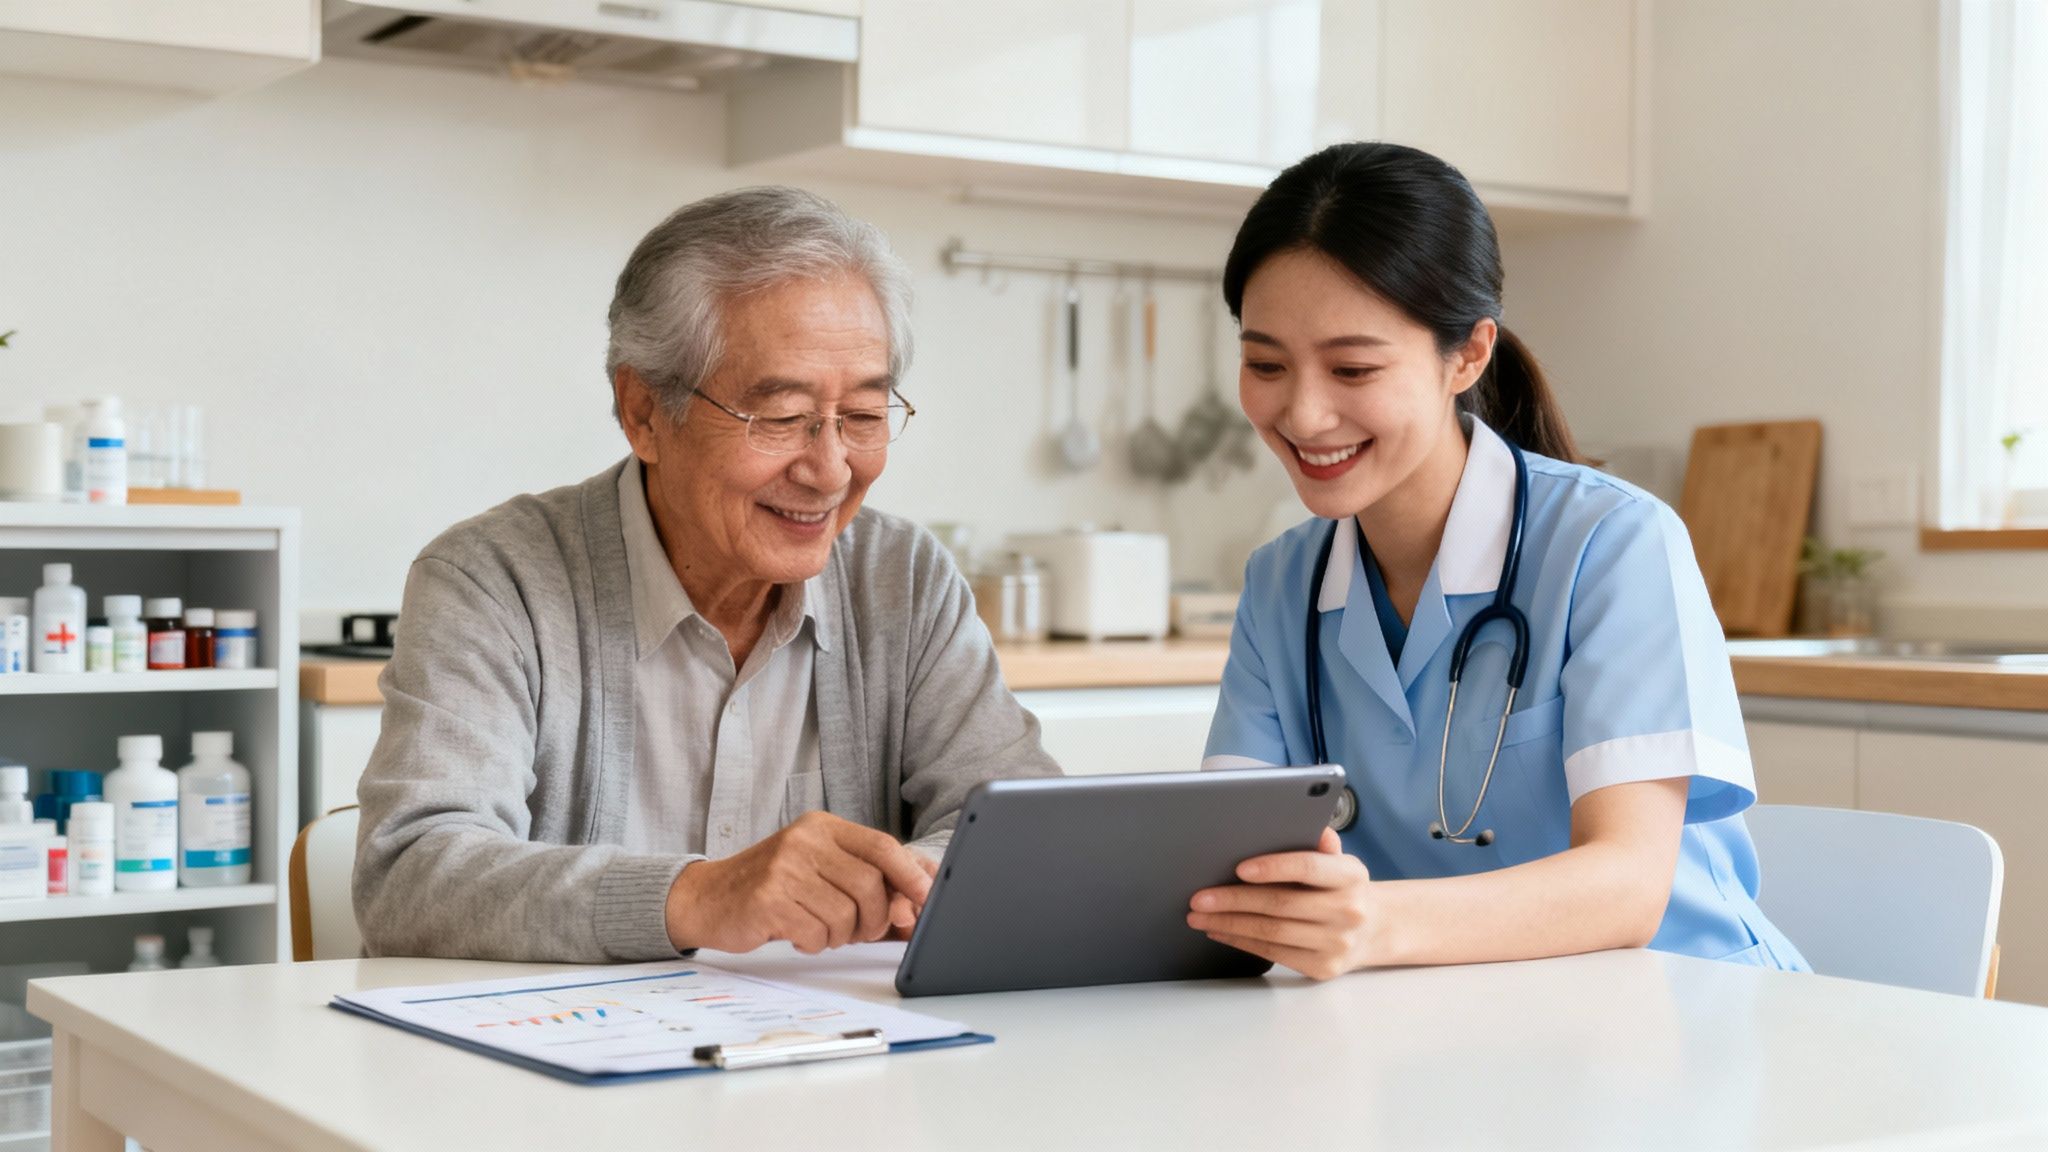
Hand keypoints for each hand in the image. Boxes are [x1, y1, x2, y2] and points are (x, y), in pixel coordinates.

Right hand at [664, 812, 934, 954]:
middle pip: (870, 884)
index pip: (881, 846)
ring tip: (820, 930)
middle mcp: (804, 840)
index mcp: (822, 827)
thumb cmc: (774, 886)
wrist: (708, 898)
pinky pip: (816, 933)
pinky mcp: (768, 899)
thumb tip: (919, 897)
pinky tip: (798, 935)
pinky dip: (814, 944)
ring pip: (845, 914)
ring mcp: (784, 868)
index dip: (910, 874)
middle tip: (859, 930)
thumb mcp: (819, 867)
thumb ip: (866, 876)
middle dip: (874, 918)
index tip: (927, 897)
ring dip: (840, 935)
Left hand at [1186, 827, 1378, 980]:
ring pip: (1272, 932)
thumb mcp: (1340, 861)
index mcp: (1351, 876)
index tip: (1239, 868)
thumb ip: (1320, 844)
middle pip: (1280, 904)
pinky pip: (1273, 953)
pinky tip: (1220, 931)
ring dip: (1229, 924)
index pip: (1308, 867)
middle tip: (1200, 897)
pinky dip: (1241, 941)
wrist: (1375, 929)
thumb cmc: (1343, 888)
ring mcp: (1336, 943)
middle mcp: (1347, 911)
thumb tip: (1301, 821)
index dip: (1273, 867)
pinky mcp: (1322, 967)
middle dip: (1233, 900)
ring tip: (1200, 916)